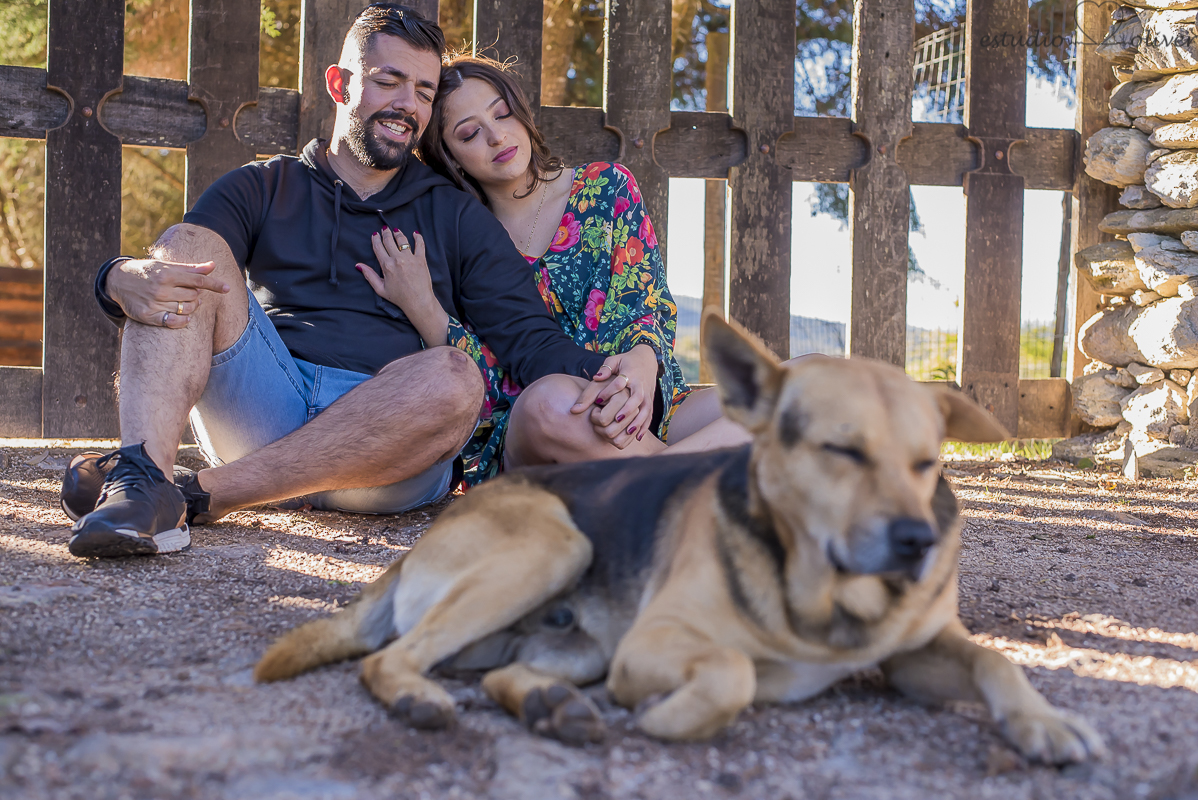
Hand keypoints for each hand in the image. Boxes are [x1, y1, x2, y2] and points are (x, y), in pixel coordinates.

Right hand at [106, 258, 230, 327]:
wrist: (117, 280)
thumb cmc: (147, 271)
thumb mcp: (166, 266)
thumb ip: (190, 268)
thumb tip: (213, 265)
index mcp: (167, 274)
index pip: (198, 280)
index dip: (214, 284)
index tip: (227, 288)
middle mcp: (161, 289)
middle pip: (194, 296)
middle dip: (197, 294)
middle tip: (190, 291)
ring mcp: (154, 303)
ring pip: (186, 309)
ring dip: (192, 307)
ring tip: (185, 301)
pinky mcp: (148, 316)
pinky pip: (173, 322)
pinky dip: (183, 320)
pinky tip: (186, 317)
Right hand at [358, 228, 447, 345]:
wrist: (418, 301)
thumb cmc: (399, 297)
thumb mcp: (380, 289)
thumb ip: (369, 275)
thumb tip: (359, 265)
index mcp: (386, 266)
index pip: (378, 247)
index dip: (376, 239)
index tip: (375, 234)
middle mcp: (397, 259)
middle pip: (389, 241)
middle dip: (386, 233)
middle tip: (384, 229)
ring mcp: (410, 258)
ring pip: (402, 240)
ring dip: (398, 234)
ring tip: (396, 231)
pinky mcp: (421, 260)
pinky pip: (420, 244)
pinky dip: (418, 237)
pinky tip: (415, 233)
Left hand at [571, 344, 658, 447]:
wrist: (647, 360)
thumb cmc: (626, 362)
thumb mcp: (615, 360)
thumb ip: (605, 368)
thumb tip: (596, 378)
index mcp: (630, 373)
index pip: (620, 382)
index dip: (609, 391)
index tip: (598, 400)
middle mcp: (640, 385)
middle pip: (637, 397)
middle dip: (628, 408)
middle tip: (617, 419)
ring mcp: (647, 394)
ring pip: (645, 409)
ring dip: (638, 421)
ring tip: (628, 432)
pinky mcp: (650, 401)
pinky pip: (649, 415)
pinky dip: (644, 427)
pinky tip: (637, 437)